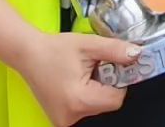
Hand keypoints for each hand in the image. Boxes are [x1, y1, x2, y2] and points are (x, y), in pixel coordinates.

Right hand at [17, 32, 136, 124]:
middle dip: (106, 84)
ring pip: (96, 107)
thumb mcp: (88, 44)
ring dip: (96, 90)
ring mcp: (65, 122)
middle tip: (94, 67)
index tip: (111, 65)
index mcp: (80, 100)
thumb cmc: (54, 49)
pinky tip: (75, 82)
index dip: (118, 81)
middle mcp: (72, 117)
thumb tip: (137, 55)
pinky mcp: (61, 120)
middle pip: (106, 104)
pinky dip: (86, 96)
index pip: (116, 99)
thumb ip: (115, 50)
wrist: (28, 54)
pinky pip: (85, 109)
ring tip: (82, 73)